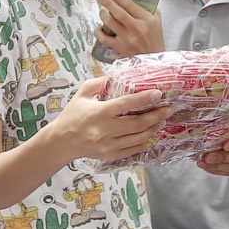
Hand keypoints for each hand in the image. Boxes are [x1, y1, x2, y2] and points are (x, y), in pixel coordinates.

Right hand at [51, 76, 170, 163]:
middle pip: (138, 124)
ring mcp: (109, 145)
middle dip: (156, 116)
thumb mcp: (82, 93)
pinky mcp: (110, 155)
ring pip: (139, 138)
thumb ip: (100, 83)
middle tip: (167, 109)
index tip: (158, 94)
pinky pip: (133, 149)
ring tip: (162, 120)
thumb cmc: (72, 115)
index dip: (144, 98)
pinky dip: (144, 141)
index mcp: (99, 112)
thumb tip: (118, 74)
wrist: (61, 142)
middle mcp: (105, 130)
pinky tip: (150, 133)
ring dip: (154, 129)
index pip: (126, 104)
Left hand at [95, 0, 163, 58]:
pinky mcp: (120, 48)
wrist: (155, 60)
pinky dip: (98, 32)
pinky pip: (104, 38)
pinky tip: (98, 28)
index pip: (128, 3)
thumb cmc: (155, 39)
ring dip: (103, 14)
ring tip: (102, 10)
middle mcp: (136, 28)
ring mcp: (127, 39)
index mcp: (146, 19)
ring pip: (109, 22)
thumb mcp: (156, 20)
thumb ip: (147, 7)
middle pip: (117, 11)